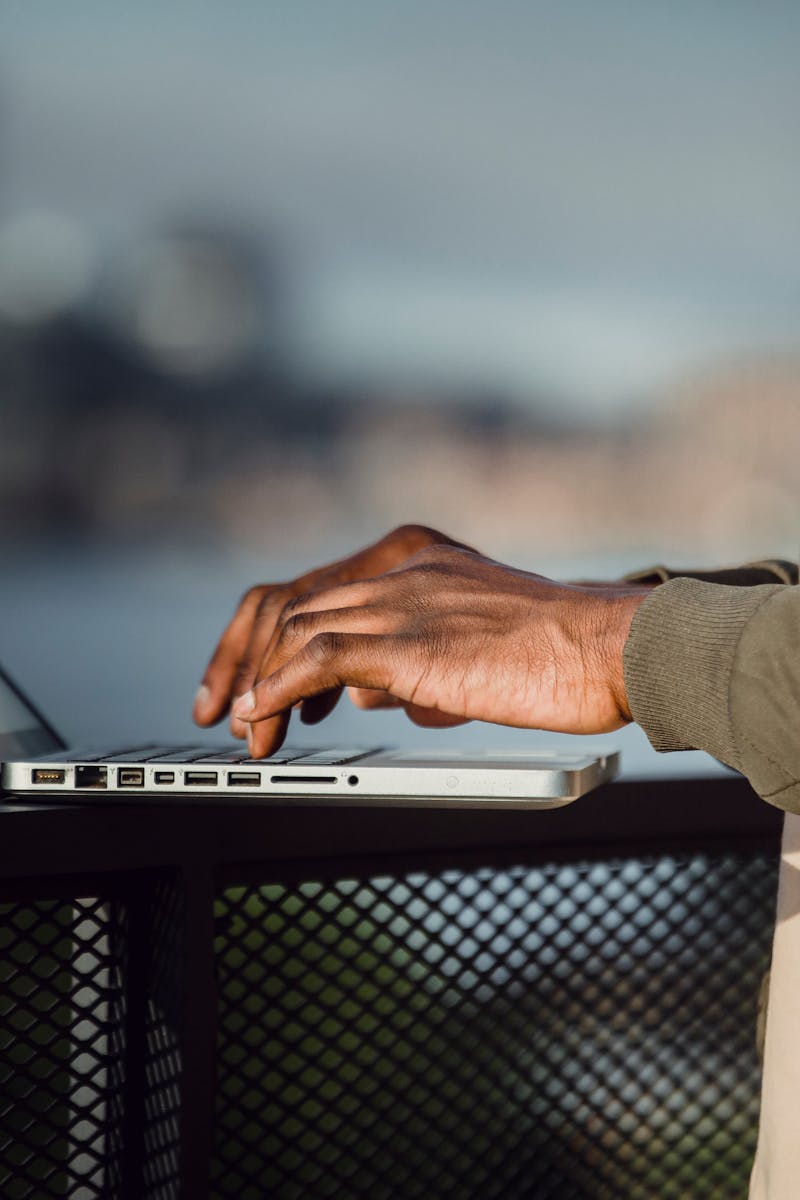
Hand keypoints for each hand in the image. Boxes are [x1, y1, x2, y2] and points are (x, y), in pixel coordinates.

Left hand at [226, 542, 649, 757]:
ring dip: (261, 683)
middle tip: (228, 708)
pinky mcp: (410, 640)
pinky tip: (264, 718)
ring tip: (249, 731)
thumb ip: (415, 655)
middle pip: (295, 601)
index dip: (276, 638)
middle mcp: (403, 566)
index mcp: (420, 559)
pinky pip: (318, 656)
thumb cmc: (563, 654)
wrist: (615, 648)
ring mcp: (405, 599)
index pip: (323, 589)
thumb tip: (369, 690)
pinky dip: (278, 689)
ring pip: (297, 626)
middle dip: (249, 659)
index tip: (257, 681)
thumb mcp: (474, 645)